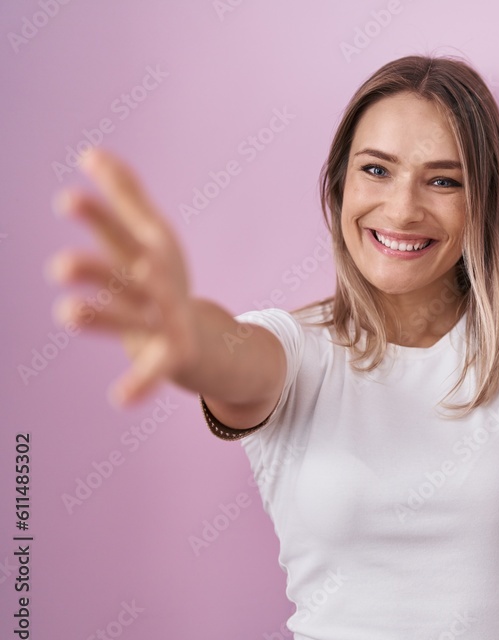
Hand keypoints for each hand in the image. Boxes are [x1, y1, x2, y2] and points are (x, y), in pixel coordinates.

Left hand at [47, 148, 198, 406]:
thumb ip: (124, 197)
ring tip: (65, 314)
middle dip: (96, 270)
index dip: (97, 218)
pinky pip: (154, 372)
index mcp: (151, 255)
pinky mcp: (173, 356)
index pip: (120, 232)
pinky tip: (120, 398)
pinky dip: (141, 384)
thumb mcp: (149, 240)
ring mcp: (168, 320)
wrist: (211, 342)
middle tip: (58, 267)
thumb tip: (91, 152)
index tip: (65, 202)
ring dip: (103, 317)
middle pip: (126, 275)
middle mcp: (159, 284)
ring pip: (132, 318)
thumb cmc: (165, 284)